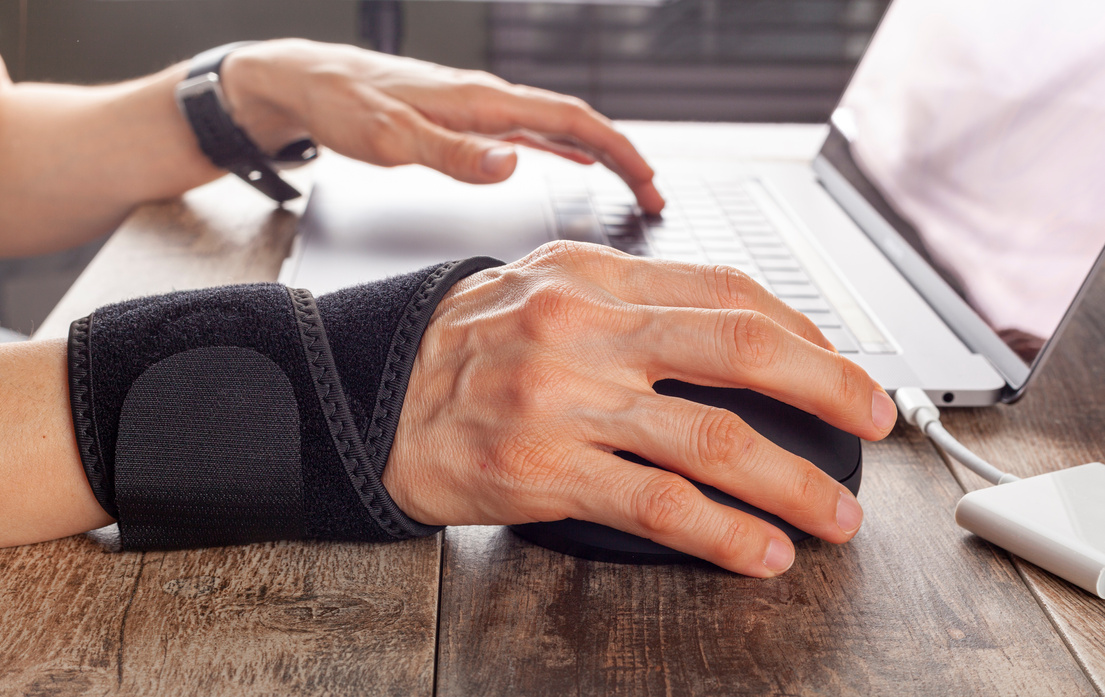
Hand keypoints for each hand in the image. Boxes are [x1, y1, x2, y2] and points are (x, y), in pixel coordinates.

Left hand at [220, 40, 664, 213]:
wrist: (311, 82)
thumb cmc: (346, 106)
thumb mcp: (394, 139)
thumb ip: (453, 154)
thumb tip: (512, 165)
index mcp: (482, 101)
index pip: (571, 120)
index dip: (617, 150)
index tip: (648, 180)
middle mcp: (490, 99)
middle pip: (577, 122)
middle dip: (623, 156)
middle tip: (654, 194)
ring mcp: (482, 108)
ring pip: (559, 127)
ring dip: (599, 154)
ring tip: (631, 183)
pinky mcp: (468, 119)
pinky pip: (531, 133)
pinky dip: (564, 149)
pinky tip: (572, 162)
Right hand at [383, 242, 897, 576]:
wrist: (370, 397)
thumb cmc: (463, 346)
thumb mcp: (543, 287)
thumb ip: (631, 296)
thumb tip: (731, 323)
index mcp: (593, 276)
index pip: (725, 290)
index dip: (801, 330)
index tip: (840, 363)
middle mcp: (585, 329)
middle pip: (739, 348)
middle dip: (828, 387)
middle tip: (877, 418)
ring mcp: (567, 401)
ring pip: (713, 439)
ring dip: (793, 481)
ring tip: (835, 513)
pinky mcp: (546, 471)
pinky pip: (659, 504)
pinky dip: (725, 532)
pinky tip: (761, 550)